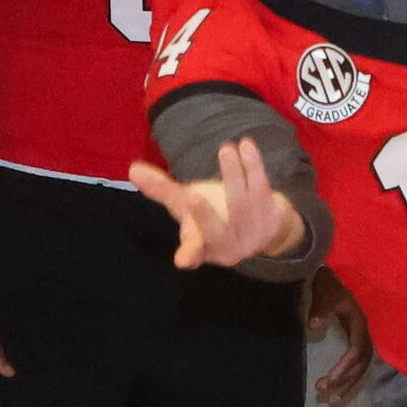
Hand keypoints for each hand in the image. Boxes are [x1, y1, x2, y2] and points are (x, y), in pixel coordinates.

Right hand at [124, 141, 304, 270]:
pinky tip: (245, 145)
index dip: (188, 255)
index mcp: (203, 247)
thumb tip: (133, 169)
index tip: (182, 260)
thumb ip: (162, 190)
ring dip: (233, 174)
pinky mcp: (273, 218)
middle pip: (215, 230)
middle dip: (203, 214)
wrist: (261, 226)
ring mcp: (252, 234)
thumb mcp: (186, 207)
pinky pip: (262, 188)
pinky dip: (254, 166)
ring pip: (240, 202)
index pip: (193, 251)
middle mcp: (227, 245)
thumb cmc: (213, 215)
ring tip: (225, 149)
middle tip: (190, 196)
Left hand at [308, 270, 372, 406]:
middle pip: (360, 365)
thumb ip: (320, 307)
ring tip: (330, 401)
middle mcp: (365, 334)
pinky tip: (337, 388)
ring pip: (361, 368)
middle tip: (323, 394)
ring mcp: (364, 338)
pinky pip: (357, 364)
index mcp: (360, 324)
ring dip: (347, 385)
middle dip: (344, 381)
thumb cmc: (332, 283)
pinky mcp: (358, 340)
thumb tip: (313, 325)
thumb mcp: (325, 291)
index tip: (327, 381)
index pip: (355, 352)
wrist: (339, 274)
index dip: (343, 368)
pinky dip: (348, 378)